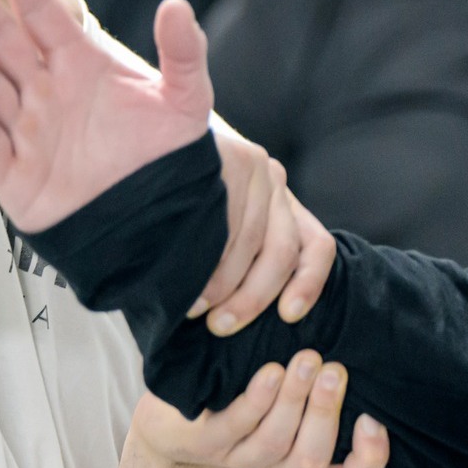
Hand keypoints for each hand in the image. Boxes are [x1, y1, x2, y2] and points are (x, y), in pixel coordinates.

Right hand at [0, 0, 210, 231]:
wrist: (156, 221)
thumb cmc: (164, 159)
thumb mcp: (185, 102)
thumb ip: (184, 54)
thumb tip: (177, 4)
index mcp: (80, 65)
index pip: (43, 12)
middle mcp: (46, 91)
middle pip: (2, 38)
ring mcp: (26, 129)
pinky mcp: (14, 174)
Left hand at [129, 350, 388, 467]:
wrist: (171, 406)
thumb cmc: (243, 383)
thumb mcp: (290, 380)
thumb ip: (321, 372)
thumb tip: (363, 337)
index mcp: (305, 450)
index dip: (368, 459)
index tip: (372, 420)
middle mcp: (277, 462)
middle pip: (312, 457)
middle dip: (326, 412)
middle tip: (333, 369)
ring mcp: (239, 457)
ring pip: (275, 443)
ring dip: (294, 401)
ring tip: (306, 360)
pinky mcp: (204, 443)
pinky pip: (235, 427)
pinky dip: (256, 401)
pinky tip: (269, 372)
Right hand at [192, 137, 335, 334]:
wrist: (151, 141)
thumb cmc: (181, 202)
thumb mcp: (219, 226)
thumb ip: (239, 256)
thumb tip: (242, 317)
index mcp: (282, 203)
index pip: (316, 246)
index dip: (309, 285)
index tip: (289, 316)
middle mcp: (274, 183)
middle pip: (284, 251)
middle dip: (254, 297)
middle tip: (220, 325)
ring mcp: (254, 167)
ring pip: (252, 240)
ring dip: (224, 283)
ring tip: (194, 307)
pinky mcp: (231, 156)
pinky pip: (227, 218)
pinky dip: (209, 254)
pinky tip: (187, 273)